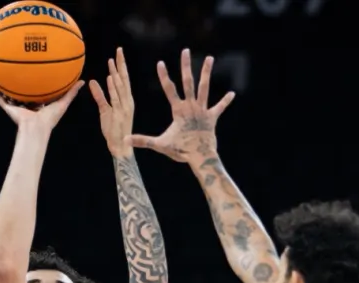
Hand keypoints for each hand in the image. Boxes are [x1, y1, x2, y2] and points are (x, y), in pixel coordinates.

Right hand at [0, 81, 84, 132]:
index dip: (38, 84)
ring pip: (10, 96)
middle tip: (19, 71)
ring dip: (6, 88)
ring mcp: (18, 107)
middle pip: (23, 93)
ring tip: (1, 76)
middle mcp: (27, 105)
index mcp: (39, 104)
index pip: (38, 92)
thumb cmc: (50, 118)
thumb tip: (82, 81)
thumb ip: (71, 92)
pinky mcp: (10, 109)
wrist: (36, 127)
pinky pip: (0, 100)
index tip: (38, 74)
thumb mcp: (63, 103)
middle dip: (22, 84)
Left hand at [88, 47, 135, 156]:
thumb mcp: (105, 110)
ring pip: (119, 87)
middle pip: (124, 80)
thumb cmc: (114, 130)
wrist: (121, 146)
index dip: (121, 66)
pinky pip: (112, 99)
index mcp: (127, 100)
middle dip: (121, 65)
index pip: (124, 79)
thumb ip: (100, 96)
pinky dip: (109, 89)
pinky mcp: (117, 114)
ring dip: (115, 74)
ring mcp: (123, 107)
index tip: (119, 54)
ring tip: (111, 61)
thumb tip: (93, 82)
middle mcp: (127, 101)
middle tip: (119, 50)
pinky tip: (107, 79)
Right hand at [128, 48, 234, 162]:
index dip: (164, 76)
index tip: (161, 63)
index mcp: (179, 110)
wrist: (201, 156)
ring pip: (205, 88)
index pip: (169, 90)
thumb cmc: (181, 150)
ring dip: (206, 73)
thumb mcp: (160, 144)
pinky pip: (219, 108)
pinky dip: (225, 101)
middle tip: (185, 51)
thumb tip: (125, 140)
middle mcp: (191, 106)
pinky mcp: (212, 117)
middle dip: (186, 66)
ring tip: (210, 58)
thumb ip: (143, 140)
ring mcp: (203, 110)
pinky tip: (232, 93)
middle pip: (188, 82)